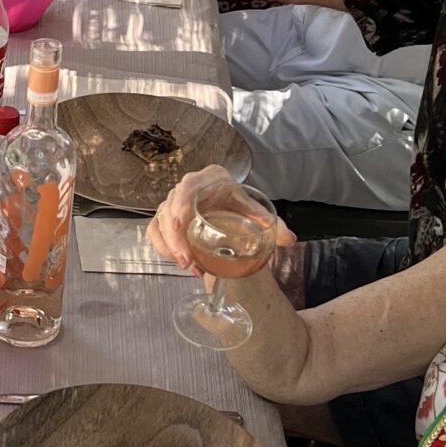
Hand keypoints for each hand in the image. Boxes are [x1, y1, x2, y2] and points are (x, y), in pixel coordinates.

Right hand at [147, 165, 290, 272]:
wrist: (223, 197)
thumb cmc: (234, 200)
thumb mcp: (251, 208)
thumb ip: (271, 223)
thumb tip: (289, 240)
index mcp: (205, 180)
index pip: (187, 187)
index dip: (181, 204)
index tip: (183, 223)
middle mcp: (183, 190)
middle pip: (169, 210)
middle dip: (175, 238)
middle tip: (188, 260)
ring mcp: (172, 205)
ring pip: (160, 223)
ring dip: (169, 246)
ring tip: (187, 266)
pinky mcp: (166, 219)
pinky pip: (156, 232)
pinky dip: (163, 249)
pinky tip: (181, 263)